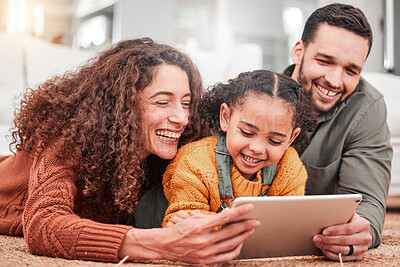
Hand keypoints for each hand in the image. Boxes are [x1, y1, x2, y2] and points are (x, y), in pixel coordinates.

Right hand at [120, 203, 259, 264]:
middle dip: (246, 225)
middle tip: (256, 220)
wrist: (164, 246)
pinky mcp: (206, 261)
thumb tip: (226, 215)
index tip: (250, 207)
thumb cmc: (178, 230)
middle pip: (231, 231)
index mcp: (200, 227)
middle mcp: (204, 240)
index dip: (239, 212)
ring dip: (243, 236)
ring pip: (231, 244)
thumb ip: (209, 218)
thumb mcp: (192, 219)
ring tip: (250, 230)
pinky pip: (226, 257)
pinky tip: (240, 243)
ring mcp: (205, 252)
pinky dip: (235, 250)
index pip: (225, 217)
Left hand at [313, 212, 371, 260]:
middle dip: (328, 239)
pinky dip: (332, 254)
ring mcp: (362, 248)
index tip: (324, 231)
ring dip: (329, 247)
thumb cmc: (349, 221)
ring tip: (319, 243)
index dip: (335, 231)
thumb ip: (342, 214)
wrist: (358, 231)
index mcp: (363, 225)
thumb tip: (331, 209)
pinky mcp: (358, 256)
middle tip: (317, 238)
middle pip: (345, 240)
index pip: (348, 229)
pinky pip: (343, 258)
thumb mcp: (348, 215)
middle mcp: (365, 237)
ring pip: (344, 250)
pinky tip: (324, 249)